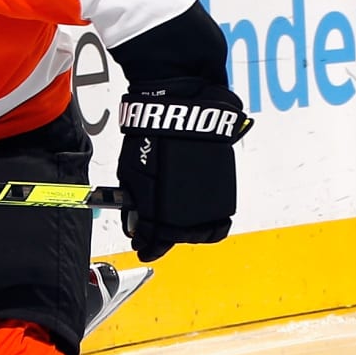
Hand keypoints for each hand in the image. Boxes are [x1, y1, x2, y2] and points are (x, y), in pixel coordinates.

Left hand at [116, 78, 252, 261]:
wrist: (181, 106)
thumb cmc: (149, 135)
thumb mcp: (130, 173)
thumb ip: (135, 202)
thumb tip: (137, 222)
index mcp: (162, 208)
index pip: (157, 240)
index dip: (148, 246)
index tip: (143, 248)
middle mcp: (190, 207)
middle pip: (180, 237)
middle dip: (166, 238)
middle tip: (154, 234)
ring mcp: (211, 196)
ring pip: (203, 228)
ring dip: (188, 230)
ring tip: (175, 222)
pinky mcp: (225, 182)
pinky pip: (217, 210)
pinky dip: (205, 215)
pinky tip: (193, 209)